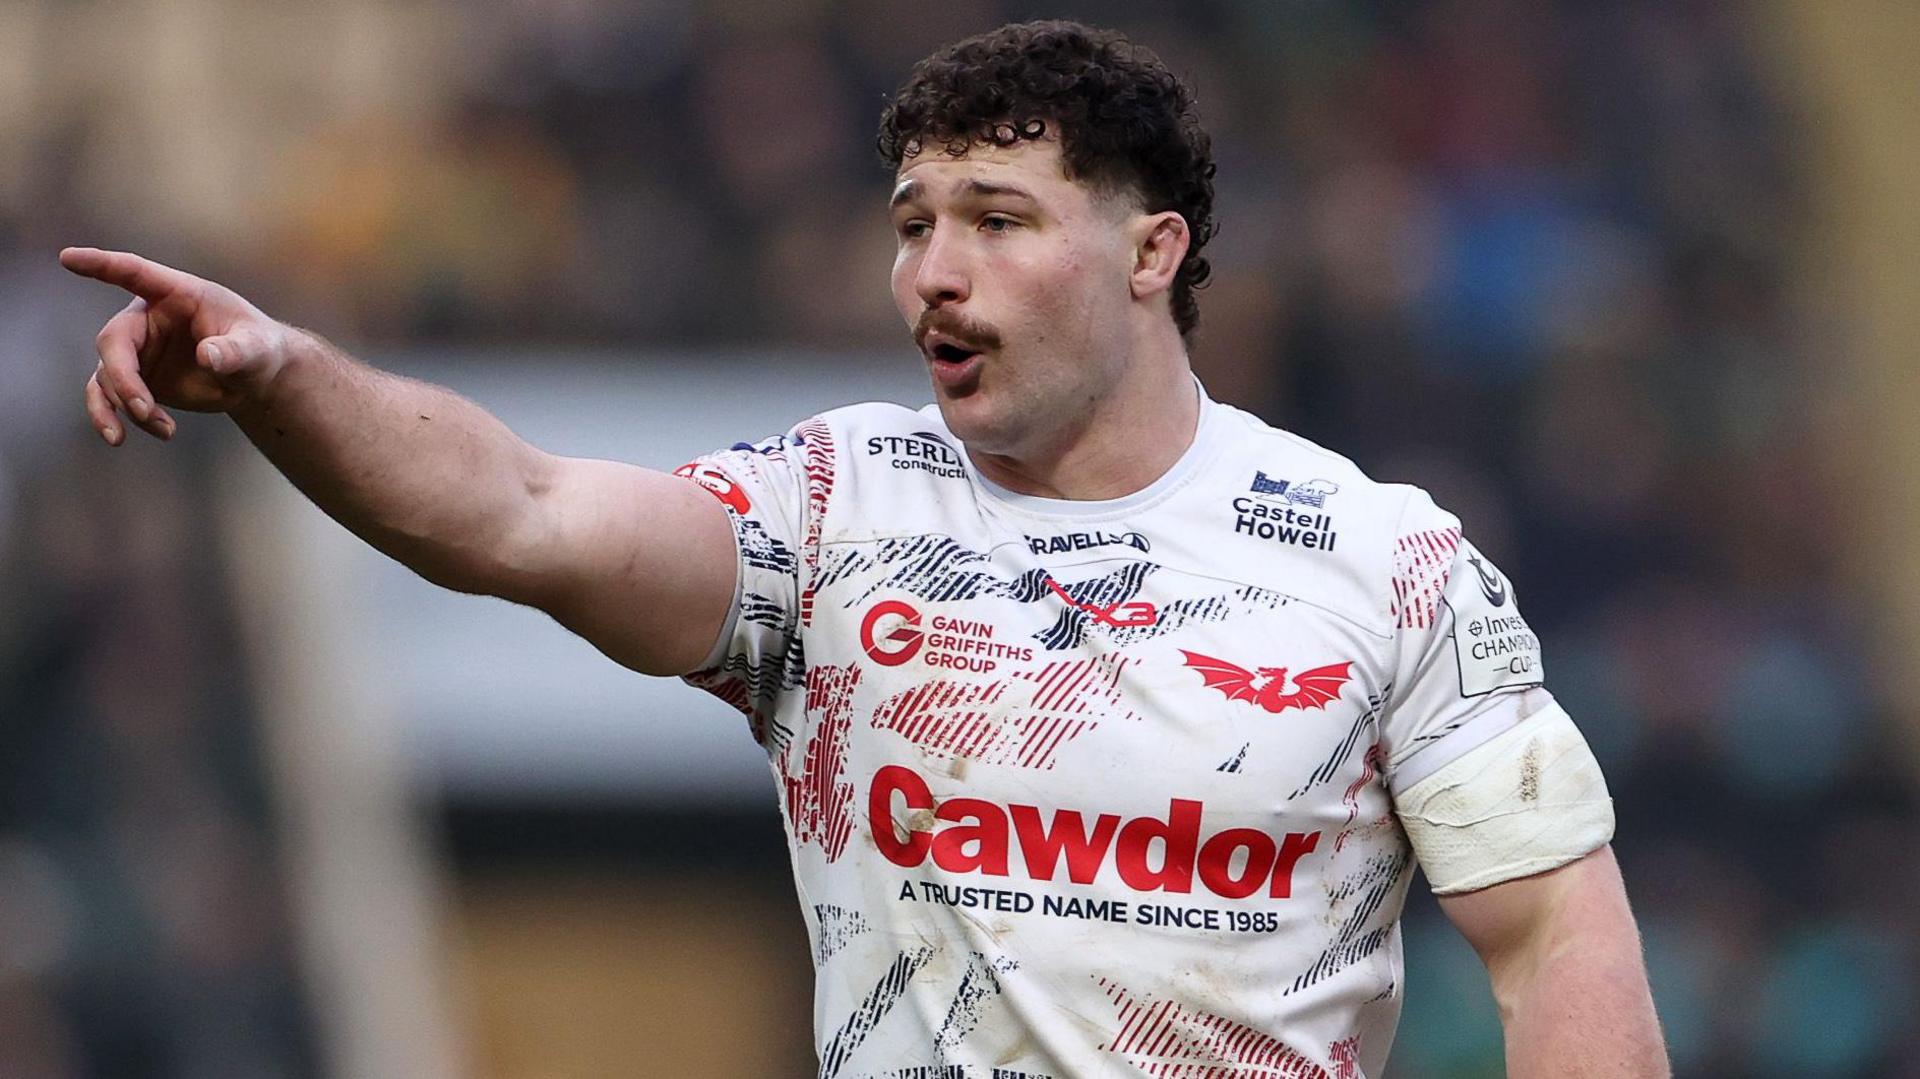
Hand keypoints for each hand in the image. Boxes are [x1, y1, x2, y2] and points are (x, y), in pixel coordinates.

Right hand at [61, 247, 297, 445]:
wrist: (254, 377)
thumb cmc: (258, 348)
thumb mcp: (257, 348)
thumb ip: (236, 350)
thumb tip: (209, 357)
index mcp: (176, 294)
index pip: (133, 273)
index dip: (101, 265)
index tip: (68, 257)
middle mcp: (147, 319)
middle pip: (114, 340)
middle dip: (124, 378)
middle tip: (144, 409)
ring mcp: (138, 350)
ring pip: (108, 374)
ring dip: (126, 405)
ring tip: (163, 430)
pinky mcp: (135, 379)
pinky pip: (106, 396)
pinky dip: (108, 416)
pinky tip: (120, 438)